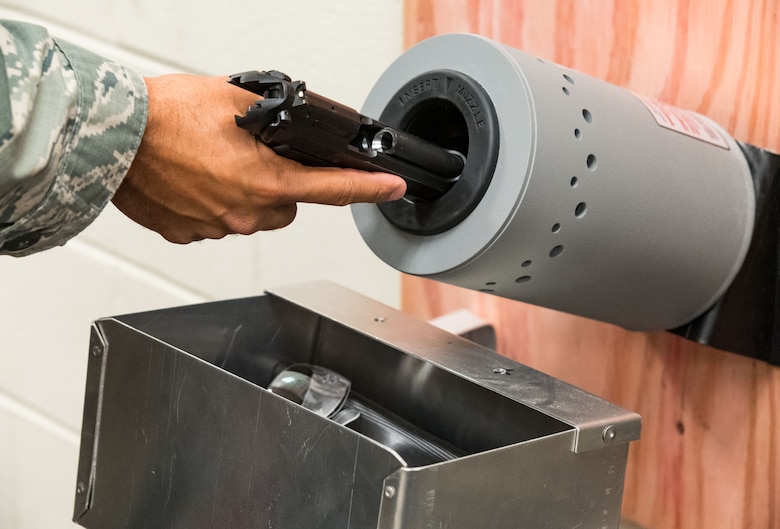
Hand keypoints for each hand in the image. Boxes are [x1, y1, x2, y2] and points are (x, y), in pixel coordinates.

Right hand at [112, 74, 405, 242]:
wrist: (112, 137)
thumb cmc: (164, 117)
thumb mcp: (233, 100)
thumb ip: (272, 118)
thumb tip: (290, 122)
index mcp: (266, 181)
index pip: (335, 189)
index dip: (370, 189)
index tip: (391, 188)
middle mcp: (246, 213)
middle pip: (289, 204)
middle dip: (282, 183)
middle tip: (252, 156)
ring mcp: (217, 228)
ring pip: (254, 215)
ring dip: (247, 193)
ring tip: (215, 163)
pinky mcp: (190, 234)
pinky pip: (218, 221)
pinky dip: (215, 203)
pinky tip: (194, 180)